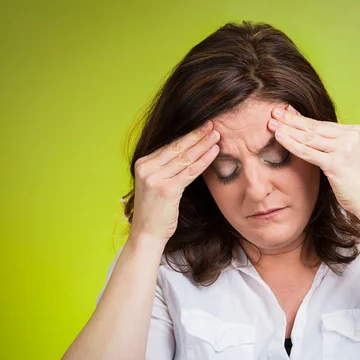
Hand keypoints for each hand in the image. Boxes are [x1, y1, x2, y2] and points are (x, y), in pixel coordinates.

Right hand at [130, 121, 220, 242]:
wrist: (147, 234)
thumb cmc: (155, 211)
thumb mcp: (156, 185)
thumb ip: (166, 169)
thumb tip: (187, 153)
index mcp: (142, 164)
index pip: (169, 146)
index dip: (188, 135)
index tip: (202, 127)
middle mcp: (147, 168)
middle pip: (177, 148)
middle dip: (197, 136)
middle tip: (213, 124)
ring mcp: (155, 178)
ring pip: (185, 158)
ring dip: (203, 145)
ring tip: (217, 135)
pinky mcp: (166, 189)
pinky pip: (190, 171)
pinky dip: (204, 160)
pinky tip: (214, 152)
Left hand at [268, 105, 359, 216]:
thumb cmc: (357, 182)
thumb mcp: (347, 157)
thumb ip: (332, 144)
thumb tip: (308, 134)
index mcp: (355, 131)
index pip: (322, 123)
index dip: (302, 118)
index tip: (286, 112)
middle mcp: (351, 136)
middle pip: (314, 127)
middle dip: (292, 119)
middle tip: (274, 112)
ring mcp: (344, 148)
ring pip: (309, 137)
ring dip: (288, 129)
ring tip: (271, 124)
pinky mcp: (336, 162)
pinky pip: (308, 152)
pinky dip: (291, 144)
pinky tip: (279, 137)